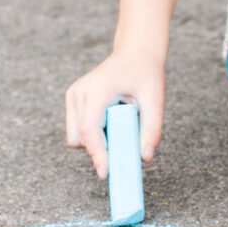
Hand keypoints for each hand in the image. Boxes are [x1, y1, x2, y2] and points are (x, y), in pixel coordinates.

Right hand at [64, 50, 165, 178]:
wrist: (135, 53)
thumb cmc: (145, 74)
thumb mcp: (155, 100)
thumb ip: (152, 129)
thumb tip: (145, 158)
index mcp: (98, 90)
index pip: (89, 129)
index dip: (97, 153)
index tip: (105, 173)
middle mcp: (80, 92)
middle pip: (79, 138)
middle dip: (99, 148)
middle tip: (123, 140)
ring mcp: (73, 95)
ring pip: (75, 137)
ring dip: (95, 141)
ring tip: (117, 124)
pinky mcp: (73, 99)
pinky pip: (77, 130)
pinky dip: (92, 134)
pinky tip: (109, 119)